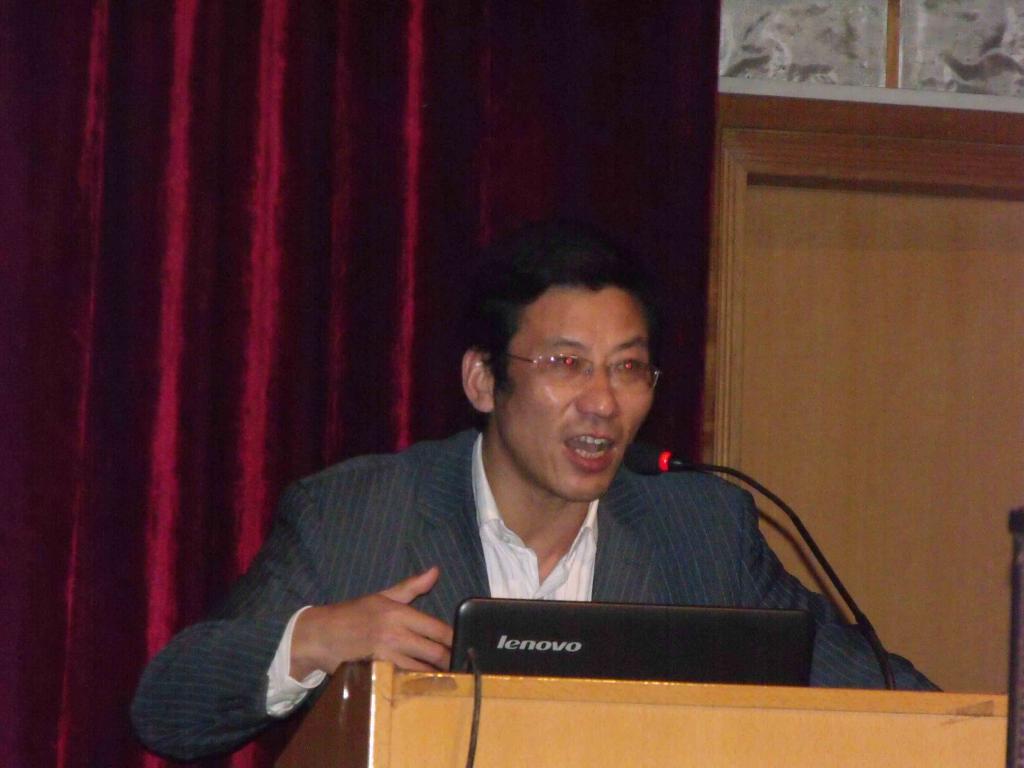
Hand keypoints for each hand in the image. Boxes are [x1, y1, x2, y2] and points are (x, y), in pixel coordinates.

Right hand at [290, 566, 452, 677]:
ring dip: (435, 676)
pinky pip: (402, 680)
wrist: (319, 634)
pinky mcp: (376, 671)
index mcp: (399, 613)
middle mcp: (395, 633)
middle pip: (435, 652)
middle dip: (450, 661)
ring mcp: (385, 655)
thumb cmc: (352, 613)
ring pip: (421, 670)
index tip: (465, 645)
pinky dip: (414, 683)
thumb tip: (435, 571)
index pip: (438, 629)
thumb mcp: (382, 596)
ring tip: (447, 679)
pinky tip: (422, 685)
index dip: (455, 639)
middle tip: (460, 666)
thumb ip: (411, 587)